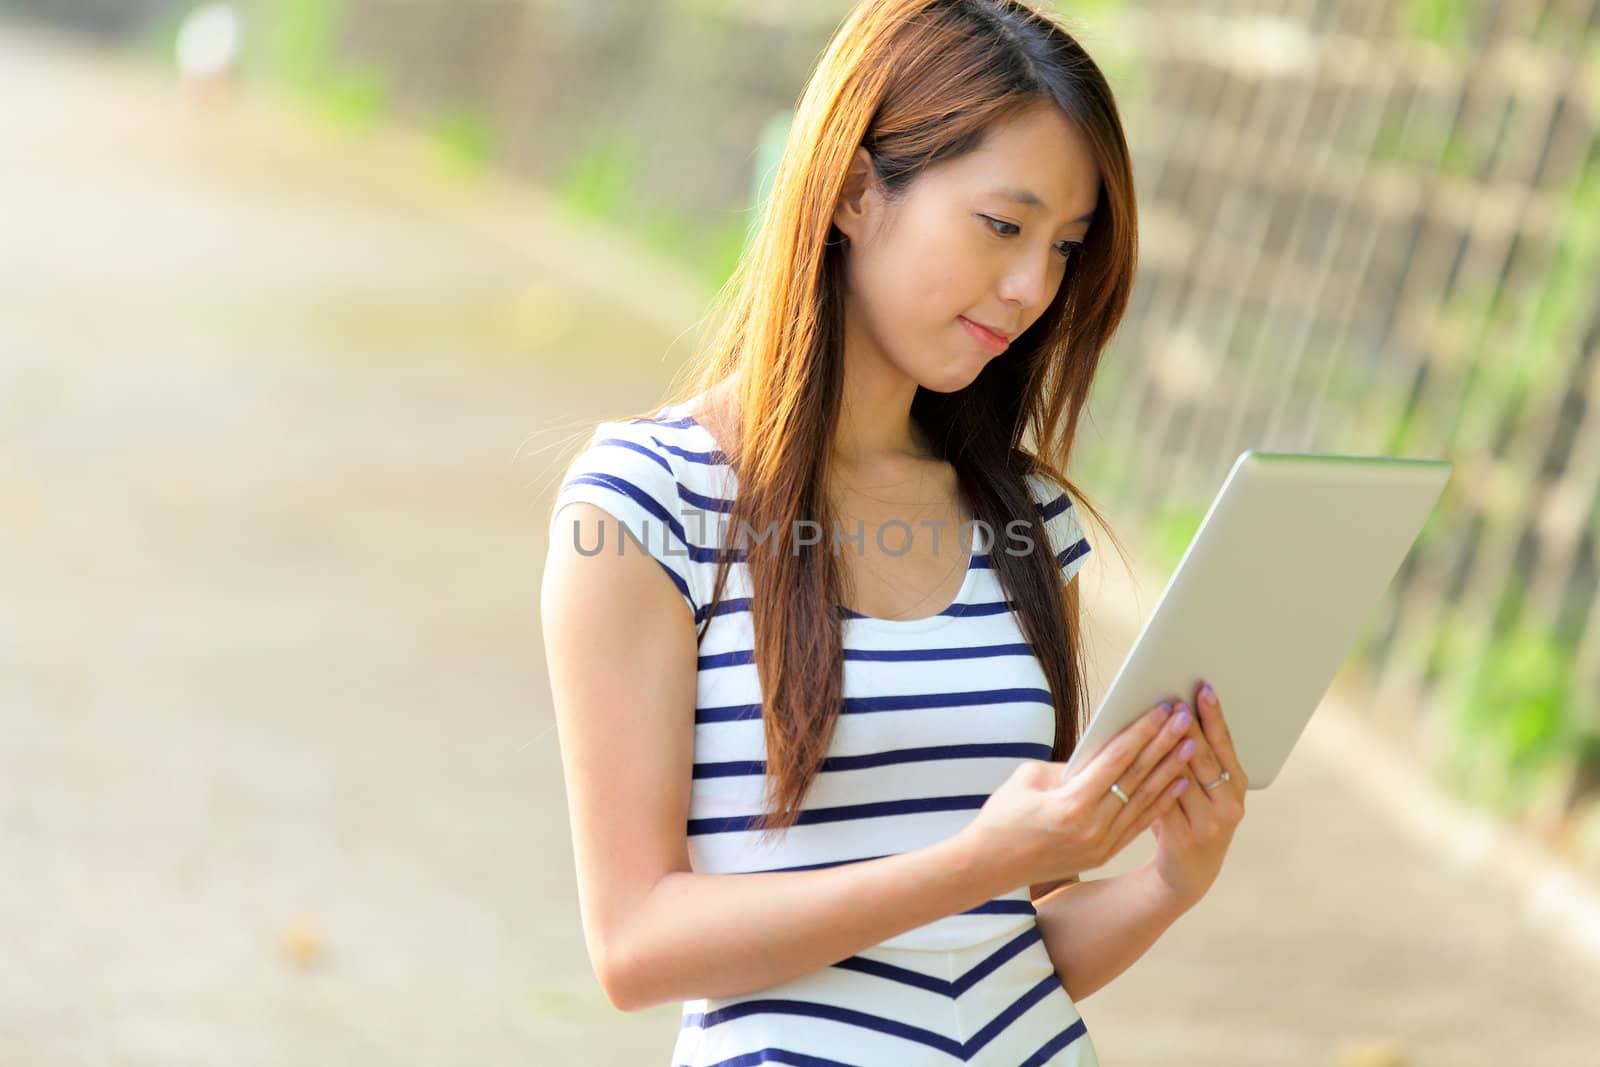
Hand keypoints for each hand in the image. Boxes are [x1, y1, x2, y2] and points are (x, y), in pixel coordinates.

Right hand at [961, 699, 1200, 891]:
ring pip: (1144, 800)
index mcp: (1070, 804)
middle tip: (1185, 719)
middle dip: (1163, 745)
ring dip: (1170, 770)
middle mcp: (1092, 826)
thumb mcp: (1028, 778)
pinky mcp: (1103, 853)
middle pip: (1136, 777)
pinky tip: (1178, 782)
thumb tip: (1103, 752)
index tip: (1161, 709)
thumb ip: (1069, 766)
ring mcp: (1101, 844)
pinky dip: (1159, 801)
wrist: (989, 867)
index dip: (1141, 732)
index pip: (1116, 760)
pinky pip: (1139, 823)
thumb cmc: (1002, 815)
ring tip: (1192, 745)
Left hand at [1147, 680, 1248, 906]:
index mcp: (1238, 786)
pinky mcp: (1185, 838)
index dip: (1214, 715)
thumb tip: (1172, 710)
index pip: (1225, 744)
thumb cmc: (1190, 817)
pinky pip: (1163, 802)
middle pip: (1205, 757)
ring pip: (1183, 777)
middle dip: (1188, 725)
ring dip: (1166, 749)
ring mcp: (1209, 823)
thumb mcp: (1203, 790)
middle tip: (1174, 697)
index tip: (1203, 687)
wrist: (1190, 873)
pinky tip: (1138, 761)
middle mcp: (1230, 804)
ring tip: (1153, 722)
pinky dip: (1152, 781)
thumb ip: (1193, 758)